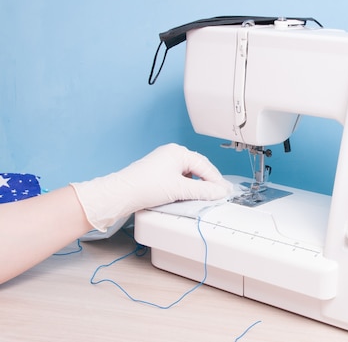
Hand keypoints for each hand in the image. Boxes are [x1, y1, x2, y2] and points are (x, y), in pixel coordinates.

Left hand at [71, 143, 232, 230]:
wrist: (121, 194)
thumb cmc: (146, 186)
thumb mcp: (180, 190)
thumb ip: (204, 191)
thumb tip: (220, 192)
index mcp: (178, 152)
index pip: (205, 166)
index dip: (216, 180)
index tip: (225, 192)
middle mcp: (172, 153)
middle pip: (198, 167)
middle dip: (208, 181)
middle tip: (218, 194)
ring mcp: (164, 162)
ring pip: (189, 173)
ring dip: (197, 184)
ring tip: (204, 196)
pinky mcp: (158, 172)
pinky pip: (179, 177)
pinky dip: (186, 185)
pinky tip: (188, 194)